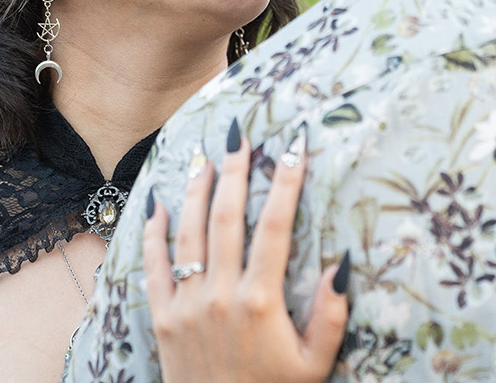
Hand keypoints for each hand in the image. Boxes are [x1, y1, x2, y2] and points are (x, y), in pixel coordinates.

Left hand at [143, 121, 348, 382]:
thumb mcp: (315, 363)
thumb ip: (331, 315)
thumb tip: (342, 263)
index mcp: (261, 301)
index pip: (277, 227)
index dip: (288, 183)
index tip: (295, 148)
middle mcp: (220, 294)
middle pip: (228, 217)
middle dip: (236, 171)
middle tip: (240, 135)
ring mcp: (186, 304)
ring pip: (190, 233)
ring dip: (196, 190)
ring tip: (204, 156)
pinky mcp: (162, 318)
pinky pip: (153, 267)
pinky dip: (154, 233)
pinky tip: (158, 204)